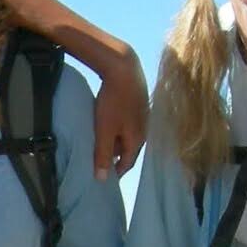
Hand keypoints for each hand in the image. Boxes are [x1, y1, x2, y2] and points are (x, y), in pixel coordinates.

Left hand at [93, 50, 147, 179]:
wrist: (124, 67)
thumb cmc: (114, 101)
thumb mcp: (104, 131)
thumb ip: (103, 155)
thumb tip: (102, 179)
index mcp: (137, 139)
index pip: (127, 163)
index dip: (117, 172)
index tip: (107, 178)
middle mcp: (144, 130)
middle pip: (129, 149)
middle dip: (117, 157)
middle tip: (102, 162)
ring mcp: (143, 116)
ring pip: (128, 135)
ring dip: (117, 142)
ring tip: (103, 143)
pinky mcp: (139, 103)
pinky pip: (128, 123)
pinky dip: (118, 128)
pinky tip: (109, 123)